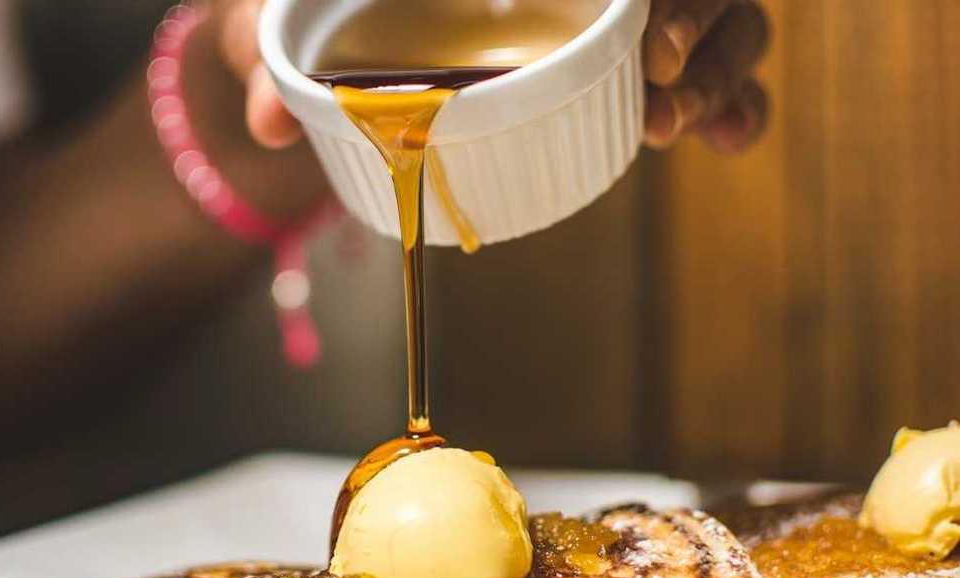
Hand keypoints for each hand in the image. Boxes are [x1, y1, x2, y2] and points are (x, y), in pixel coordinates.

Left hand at [224, 0, 768, 153]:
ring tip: (674, 129)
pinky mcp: (636, 72)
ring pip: (726, 21)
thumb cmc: (317, 12)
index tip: (645, 34)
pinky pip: (713, 79)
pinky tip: (725, 139)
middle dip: (704, 25)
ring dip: (722, 70)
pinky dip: (733, 106)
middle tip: (661, 86)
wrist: (332, 35)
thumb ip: (271, 54)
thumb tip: (269, 119)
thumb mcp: (282, 20)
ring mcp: (622, 20)